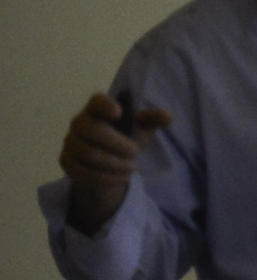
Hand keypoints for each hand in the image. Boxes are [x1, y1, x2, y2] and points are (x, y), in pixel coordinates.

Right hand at [59, 93, 173, 235]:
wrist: (106, 164)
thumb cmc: (124, 139)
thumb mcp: (141, 129)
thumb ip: (152, 120)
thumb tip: (168, 117)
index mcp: (97, 109)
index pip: (97, 101)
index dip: (105, 105)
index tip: (119, 114)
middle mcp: (79, 122)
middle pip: (93, 131)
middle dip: (119, 145)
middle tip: (135, 153)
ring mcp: (70, 142)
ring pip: (90, 154)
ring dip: (115, 164)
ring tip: (131, 168)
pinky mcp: (66, 161)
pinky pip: (84, 172)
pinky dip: (107, 177)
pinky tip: (121, 178)